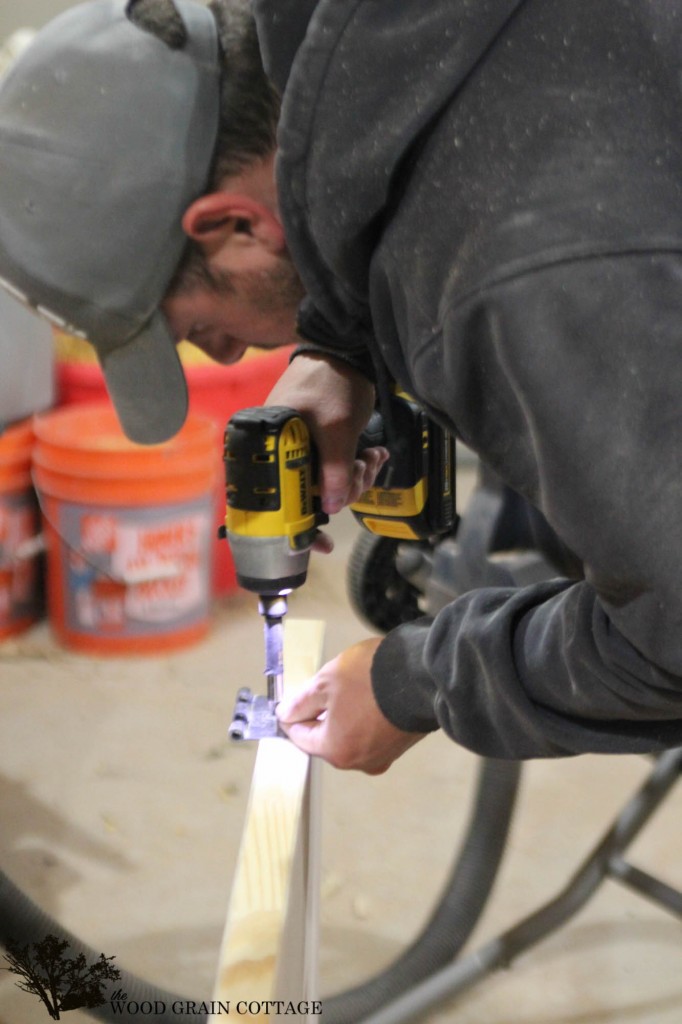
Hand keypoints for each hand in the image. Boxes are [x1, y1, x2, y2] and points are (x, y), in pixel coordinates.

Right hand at [267, 353, 388, 514]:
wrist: (345, 350)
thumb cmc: (335, 384)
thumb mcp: (338, 431)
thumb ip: (335, 472)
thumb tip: (331, 507)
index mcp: (273, 444)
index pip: (289, 490)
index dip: (317, 504)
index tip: (338, 510)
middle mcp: (281, 448)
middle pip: (312, 488)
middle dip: (348, 483)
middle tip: (366, 466)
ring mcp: (300, 444)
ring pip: (327, 478)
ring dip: (357, 473)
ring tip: (373, 457)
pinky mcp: (317, 441)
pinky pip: (334, 464)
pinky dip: (355, 462)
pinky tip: (374, 454)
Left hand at [276, 639, 426, 773]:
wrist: (423, 674)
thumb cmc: (371, 678)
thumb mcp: (325, 682)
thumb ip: (301, 702)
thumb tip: (285, 714)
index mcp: (336, 750)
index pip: (300, 737)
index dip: (293, 715)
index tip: (293, 697)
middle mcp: (359, 761)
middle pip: (326, 739)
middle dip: (320, 714)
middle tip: (323, 686)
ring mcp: (382, 755)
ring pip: (350, 736)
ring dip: (344, 716)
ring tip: (349, 687)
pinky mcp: (400, 744)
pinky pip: (372, 733)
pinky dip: (365, 718)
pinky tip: (369, 695)